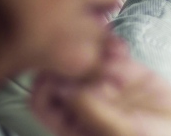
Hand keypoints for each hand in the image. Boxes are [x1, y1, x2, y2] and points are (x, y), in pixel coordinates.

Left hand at [31, 31, 170, 135]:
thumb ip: (94, 112)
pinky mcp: (128, 72)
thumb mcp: (123, 133)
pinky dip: (113, 44)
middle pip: (61, 71)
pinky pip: (111, 51)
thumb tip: (63, 86)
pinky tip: (123, 50)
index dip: (47, 83)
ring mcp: (107, 85)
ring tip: (113, 57)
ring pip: (85, 55)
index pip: (42, 99)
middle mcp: (86, 103)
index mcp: (74, 125)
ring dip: (94, 48)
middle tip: (93, 59)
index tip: (65, 74)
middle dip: (73, 58)